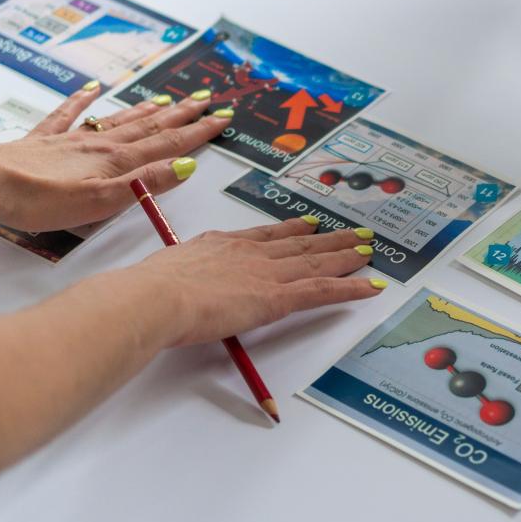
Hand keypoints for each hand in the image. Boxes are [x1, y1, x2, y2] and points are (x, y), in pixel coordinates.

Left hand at [0, 88, 229, 230]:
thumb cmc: (37, 199)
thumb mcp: (102, 202)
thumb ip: (146, 184)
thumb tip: (185, 167)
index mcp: (117, 161)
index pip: (169, 144)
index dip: (199, 131)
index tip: (222, 118)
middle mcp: (99, 145)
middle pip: (149, 127)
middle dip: (181, 115)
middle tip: (205, 100)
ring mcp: (72, 140)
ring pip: (119, 120)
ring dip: (146, 110)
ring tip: (166, 99)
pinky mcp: (44, 142)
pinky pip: (69, 114)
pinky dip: (84, 100)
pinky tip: (93, 88)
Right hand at [116, 217, 384, 347]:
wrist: (155, 296)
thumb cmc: (149, 290)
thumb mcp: (165, 274)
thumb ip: (180, 278)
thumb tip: (174, 288)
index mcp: (223, 245)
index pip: (266, 236)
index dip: (292, 231)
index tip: (309, 225)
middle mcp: (251, 253)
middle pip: (299, 245)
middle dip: (328, 240)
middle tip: (353, 233)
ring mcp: (267, 273)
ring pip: (317, 263)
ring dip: (345, 256)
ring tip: (368, 249)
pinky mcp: (277, 296)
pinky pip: (323, 291)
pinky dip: (350, 288)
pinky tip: (370, 286)